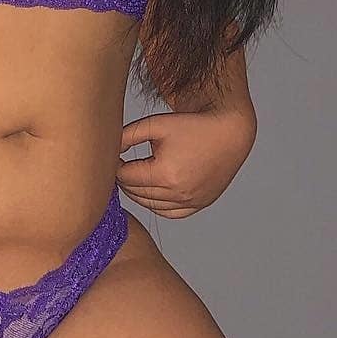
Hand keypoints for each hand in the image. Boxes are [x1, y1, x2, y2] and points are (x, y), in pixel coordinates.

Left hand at [115, 106, 256, 217]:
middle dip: (125, 178)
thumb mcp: (156, 125)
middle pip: (135, 192)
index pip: (125, 177)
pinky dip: (157, 203)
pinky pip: (168, 212)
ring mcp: (189, 202)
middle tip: (123, 164)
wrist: (229, 134)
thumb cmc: (193, 126)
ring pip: (149, 204)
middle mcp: (178, 193)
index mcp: (164, 174)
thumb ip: (127, 136)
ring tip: (137, 174)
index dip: (116, 165)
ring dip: (139, 191)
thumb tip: (106, 150)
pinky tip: (154, 188)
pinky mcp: (198, 204)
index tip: (114, 156)